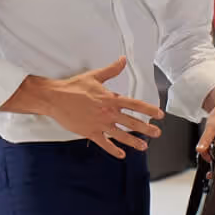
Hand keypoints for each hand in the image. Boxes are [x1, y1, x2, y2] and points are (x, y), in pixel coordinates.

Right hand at [30, 57, 162, 158]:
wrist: (55, 98)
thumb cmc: (73, 87)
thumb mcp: (94, 76)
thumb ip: (111, 70)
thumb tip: (122, 60)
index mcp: (110, 99)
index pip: (134, 104)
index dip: (148, 109)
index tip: (159, 114)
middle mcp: (107, 113)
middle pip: (131, 122)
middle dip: (146, 128)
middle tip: (157, 133)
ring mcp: (99, 124)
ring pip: (121, 135)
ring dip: (133, 141)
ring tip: (144, 146)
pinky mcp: (90, 132)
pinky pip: (104, 143)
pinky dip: (113, 150)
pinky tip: (121, 154)